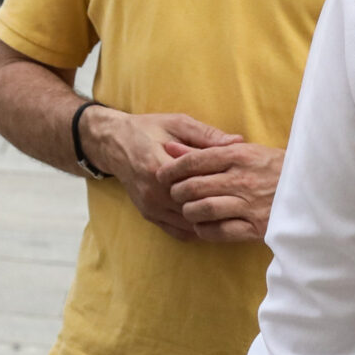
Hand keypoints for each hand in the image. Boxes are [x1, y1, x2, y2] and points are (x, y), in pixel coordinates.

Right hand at [83, 107, 240, 240]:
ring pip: (189, 224)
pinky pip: (178, 231)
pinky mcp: (148, 214)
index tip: (241, 182)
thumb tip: (239, 142)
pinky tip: (208, 219)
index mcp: (159, 167)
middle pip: (196, 208)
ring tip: (229, 212)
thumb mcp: (176, 123)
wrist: (113, 142)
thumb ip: (206, 135)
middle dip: (219, 206)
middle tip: (241, 202)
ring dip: (209, 220)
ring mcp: (150, 206)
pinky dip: (195, 228)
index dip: (223, 185)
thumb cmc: (146, 129)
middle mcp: (152, 192)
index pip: (199, 185)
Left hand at [161, 139, 283, 241]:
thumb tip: (169, 147)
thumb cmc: (273, 166)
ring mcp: (251, 205)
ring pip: (205, 208)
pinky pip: (222, 231)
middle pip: (195, 186)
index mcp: (239, 155)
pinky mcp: (259, 228)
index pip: (194, 161)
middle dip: (176, 191)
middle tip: (173, 194)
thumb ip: (204, 148)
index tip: (160, 175)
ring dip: (189, 211)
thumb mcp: (242, 149)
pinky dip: (205, 230)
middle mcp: (243, 179)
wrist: (314, 188)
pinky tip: (202, 225)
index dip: (171, 169)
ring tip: (187, 209)